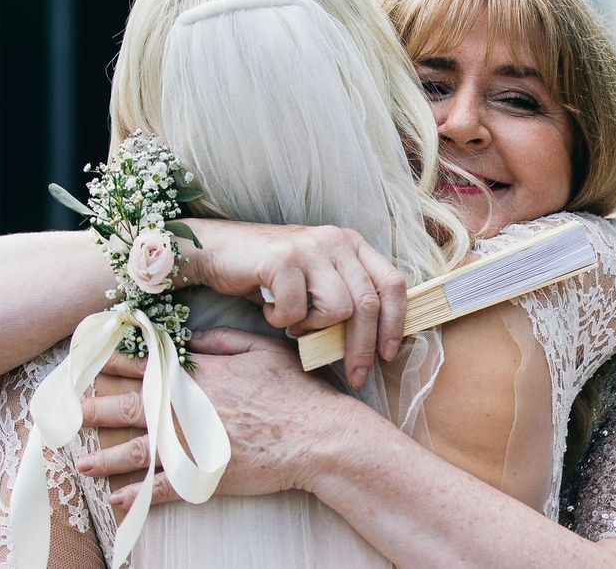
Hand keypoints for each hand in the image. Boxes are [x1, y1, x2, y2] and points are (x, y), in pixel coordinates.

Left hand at [79, 329, 359, 508]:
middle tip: (68, 411)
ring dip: (108, 456)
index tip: (93, 359)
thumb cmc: (292, 389)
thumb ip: (222, 339)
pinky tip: (117, 499)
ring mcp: (197, 443)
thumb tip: (190, 336)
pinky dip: (139, 495)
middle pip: (136, 406)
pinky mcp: (206, 475)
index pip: (152, 366)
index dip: (120, 362)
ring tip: (81, 462)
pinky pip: (165, 487)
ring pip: (141, 450)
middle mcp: (192, 407)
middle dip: (98, 407)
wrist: (315, 435)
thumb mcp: (260, 349)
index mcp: (204, 375)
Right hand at [181, 220, 407, 386]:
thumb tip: (375, 342)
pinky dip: (283, 321)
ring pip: (338, 309)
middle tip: (354, 375)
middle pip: (367, 304)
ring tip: (294, 323)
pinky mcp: (281, 259)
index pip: (392, 283)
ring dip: (315, 329)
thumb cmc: (272, 274)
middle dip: (361, 348)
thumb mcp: (318, 278)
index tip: (387, 354)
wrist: (220, 249)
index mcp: (352, 244)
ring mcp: (309, 247)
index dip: (395, 322)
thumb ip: (347, 296)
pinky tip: (272, 312)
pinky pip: (297, 310)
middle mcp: (336, 240)